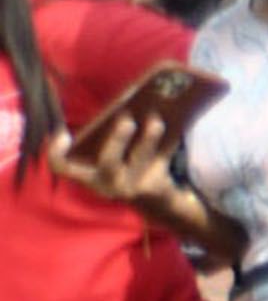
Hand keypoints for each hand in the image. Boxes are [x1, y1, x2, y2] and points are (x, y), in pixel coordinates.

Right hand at [51, 107, 176, 208]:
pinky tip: (178, 124)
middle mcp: (106, 183)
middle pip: (109, 161)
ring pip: (141, 157)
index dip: (57, 152)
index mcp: (87, 175)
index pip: (62, 167)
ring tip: (158, 119)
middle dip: (118, 139)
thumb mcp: (110, 157)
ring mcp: (131, 186)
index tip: (64, 133)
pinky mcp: (154, 185)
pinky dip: (169, 141)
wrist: (153, 201)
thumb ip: (105, 136)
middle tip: (128, 120)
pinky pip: (163, 159)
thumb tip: (128, 99)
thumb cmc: (124, 167)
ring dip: (150, 136)